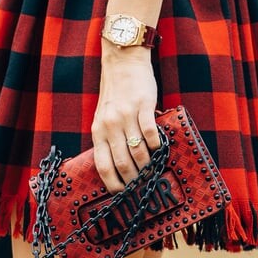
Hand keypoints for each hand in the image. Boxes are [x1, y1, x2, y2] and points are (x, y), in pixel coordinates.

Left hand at [92, 45, 159, 192]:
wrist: (123, 62)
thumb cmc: (115, 93)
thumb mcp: (104, 117)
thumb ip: (109, 138)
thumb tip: (121, 168)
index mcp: (98, 130)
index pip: (103, 166)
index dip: (114, 185)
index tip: (124, 195)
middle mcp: (110, 124)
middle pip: (122, 163)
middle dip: (135, 180)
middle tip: (145, 185)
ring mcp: (126, 115)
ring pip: (138, 151)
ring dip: (148, 165)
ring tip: (154, 170)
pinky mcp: (143, 105)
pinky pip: (150, 132)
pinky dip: (156, 145)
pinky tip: (159, 147)